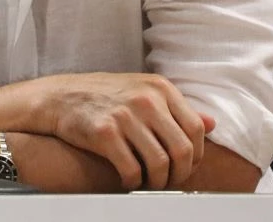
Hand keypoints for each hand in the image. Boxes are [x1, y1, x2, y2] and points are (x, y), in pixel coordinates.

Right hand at [42, 72, 215, 190]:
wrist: (61, 96)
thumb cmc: (104, 96)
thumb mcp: (142, 91)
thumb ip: (175, 108)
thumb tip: (212, 123)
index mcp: (159, 88)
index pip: (196, 128)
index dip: (195, 154)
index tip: (185, 166)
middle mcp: (146, 99)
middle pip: (182, 149)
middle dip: (179, 174)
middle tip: (169, 182)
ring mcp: (125, 115)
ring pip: (160, 164)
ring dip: (158, 182)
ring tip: (149, 183)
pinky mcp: (105, 132)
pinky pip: (132, 170)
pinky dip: (134, 182)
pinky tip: (128, 180)